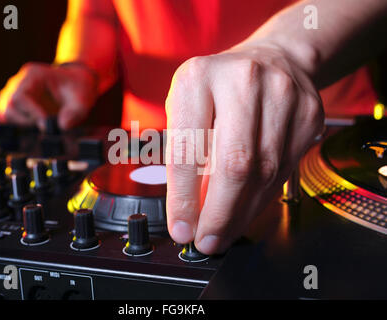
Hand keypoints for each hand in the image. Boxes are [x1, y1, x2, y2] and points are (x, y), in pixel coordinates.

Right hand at [0, 62, 97, 129]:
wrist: (75, 82)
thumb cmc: (77, 88)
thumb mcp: (83, 99)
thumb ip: (75, 113)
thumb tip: (62, 126)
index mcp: (32, 75)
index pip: (19, 97)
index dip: (30, 115)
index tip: (46, 126)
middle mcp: (16, 83)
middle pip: (5, 107)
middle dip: (24, 123)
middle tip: (43, 127)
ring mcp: (10, 93)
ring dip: (12, 127)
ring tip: (32, 130)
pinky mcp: (10, 104)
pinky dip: (4, 127)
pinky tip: (19, 135)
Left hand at [165, 43, 324, 254]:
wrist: (271, 60)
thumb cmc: (217, 88)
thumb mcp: (186, 107)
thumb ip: (185, 154)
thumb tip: (191, 210)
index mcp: (199, 77)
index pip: (189, 148)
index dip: (184, 197)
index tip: (182, 228)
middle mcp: (243, 81)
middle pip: (235, 164)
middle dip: (220, 214)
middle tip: (207, 241)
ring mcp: (283, 96)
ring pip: (265, 173)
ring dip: (242, 213)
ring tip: (224, 232)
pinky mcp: (308, 115)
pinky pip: (285, 170)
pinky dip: (262, 198)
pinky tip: (247, 210)